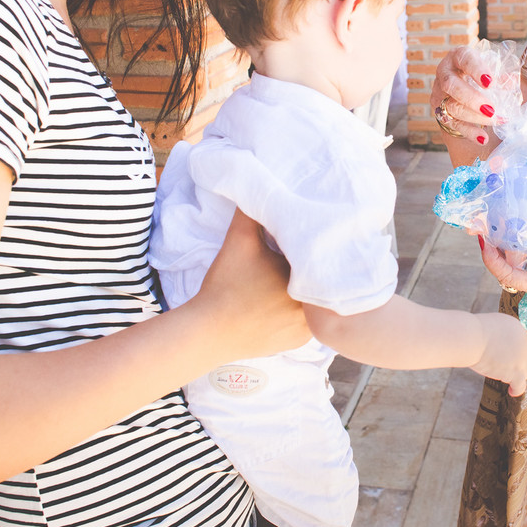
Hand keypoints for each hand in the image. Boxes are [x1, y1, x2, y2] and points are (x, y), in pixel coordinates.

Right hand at [196, 209, 309, 357]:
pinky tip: (287, 301)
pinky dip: (301, 311)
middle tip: (299, 257)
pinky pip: (309, 321)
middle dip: (312, 266)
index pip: (317, 254)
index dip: (311, 243)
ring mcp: (308, 328)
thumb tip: (260, 185)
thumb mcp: (239, 239)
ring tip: (293, 278)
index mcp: (304, 277)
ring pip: (316, 301)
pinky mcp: (299, 342)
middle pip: (319, 278)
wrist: (207, 330)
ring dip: (309, 290)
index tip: (304, 235)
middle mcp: (312, 306)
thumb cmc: (225, 283)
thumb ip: (252, 210)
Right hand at [431, 45, 497, 146]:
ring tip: (497, 121)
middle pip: (452, 85)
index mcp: (458, 56)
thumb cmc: (477, 72)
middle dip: (472, 99)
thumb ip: (500, 75)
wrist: (458, 82)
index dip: (477, 70)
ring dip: (475, 117)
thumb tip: (511, 82)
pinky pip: (452, 123)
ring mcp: (439, 92)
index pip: (465, 59)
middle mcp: (445, 73)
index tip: (491, 82)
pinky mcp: (440, 111)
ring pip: (451, 106)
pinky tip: (483, 138)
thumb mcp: (488, 68)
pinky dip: (469, 132)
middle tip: (492, 109)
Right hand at [469, 312, 526, 396]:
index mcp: (516, 328)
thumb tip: (491, 341)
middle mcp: (523, 341)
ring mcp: (521, 358)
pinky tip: (512, 391)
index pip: (521, 341)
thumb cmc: (472, 331)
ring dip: (517, 375)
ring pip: (526, 370)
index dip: (515, 350)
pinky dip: (517, 389)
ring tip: (506, 378)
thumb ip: (495, 333)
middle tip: (509, 367)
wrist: (473, 337)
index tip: (506, 356)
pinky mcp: (516, 372)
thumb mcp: (488, 325)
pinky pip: (521, 385)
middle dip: (520, 362)